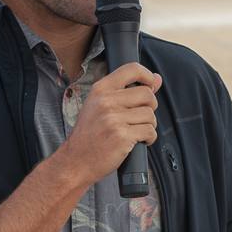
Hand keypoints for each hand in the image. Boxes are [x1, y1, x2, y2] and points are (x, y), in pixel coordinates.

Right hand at [55, 63, 161, 188]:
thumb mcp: (100, 107)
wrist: (75, 161)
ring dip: (148, 125)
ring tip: (135, 131)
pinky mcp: (122, 136)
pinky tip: (138, 141)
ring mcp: (114, 119)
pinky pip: (149, 131)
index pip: (132, 69)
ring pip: (150, 115)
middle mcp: (106, 101)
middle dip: (150, 107)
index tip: (151, 84)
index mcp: (100, 90)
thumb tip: (157, 78)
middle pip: (147, 94)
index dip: (147, 76)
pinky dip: (149, 138)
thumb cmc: (88, 135)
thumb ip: (127, 91)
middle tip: (139, 118)